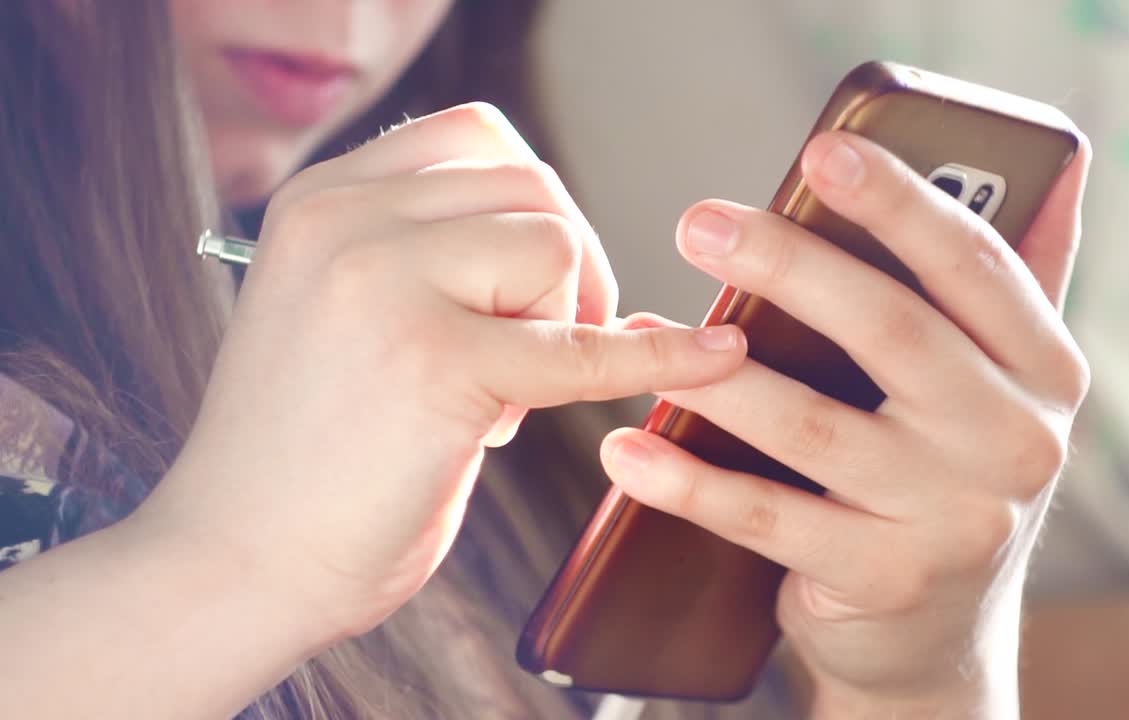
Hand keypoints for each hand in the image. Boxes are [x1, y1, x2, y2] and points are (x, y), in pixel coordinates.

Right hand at [135, 103, 747, 652]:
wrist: (235, 564)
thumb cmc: (303, 454)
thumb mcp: (337, 307)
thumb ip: (419, 252)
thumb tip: (554, 240)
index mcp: (322, 198)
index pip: (477, 137)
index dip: (533, 204)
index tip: (537, 280)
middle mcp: (346, 218)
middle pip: (533, 186)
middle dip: (566, 265)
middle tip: (541, 345)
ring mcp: (385, 282)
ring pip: (555, 244)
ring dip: (563, 318)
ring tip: (502, 396)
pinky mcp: (437, 361)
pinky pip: (584, 346)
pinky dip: (658, 357)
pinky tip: (713, 358)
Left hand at [601, 130, 1090, 715]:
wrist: (940, 636)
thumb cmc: (948, 477)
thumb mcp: (1000, 385)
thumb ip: (1011, 283)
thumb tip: (1063, 160)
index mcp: (1044, 370)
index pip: (975, 266)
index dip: (901, 202)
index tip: (825, 150)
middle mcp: (1015, 442)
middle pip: (891, 330)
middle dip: (789, 267)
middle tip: (700, 224)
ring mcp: (954, 519)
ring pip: (814, 426)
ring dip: (716, 375)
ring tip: (641, 328)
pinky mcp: (886, 580)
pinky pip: (769, 520)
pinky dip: (691, 483)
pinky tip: (629, 449)